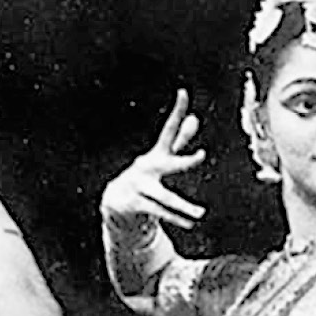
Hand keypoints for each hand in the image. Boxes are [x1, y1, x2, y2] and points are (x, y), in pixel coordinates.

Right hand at [100, 87, 206, 231]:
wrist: (115, 202)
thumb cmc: (146, 178)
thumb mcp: (162, 160)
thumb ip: (179, 141)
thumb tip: (194, 119)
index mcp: (158, 156)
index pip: (170, 131)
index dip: (177, 113)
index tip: (183, 93)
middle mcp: (148, 168)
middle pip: (171, 164)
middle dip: (185, 162)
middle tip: (200, 156)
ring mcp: (140, 186)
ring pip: (165, 198)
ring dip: (182, 208)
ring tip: (199, 214)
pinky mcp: (133, 203)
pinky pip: (158, 211)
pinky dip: (174, 217)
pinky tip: (188, 222)